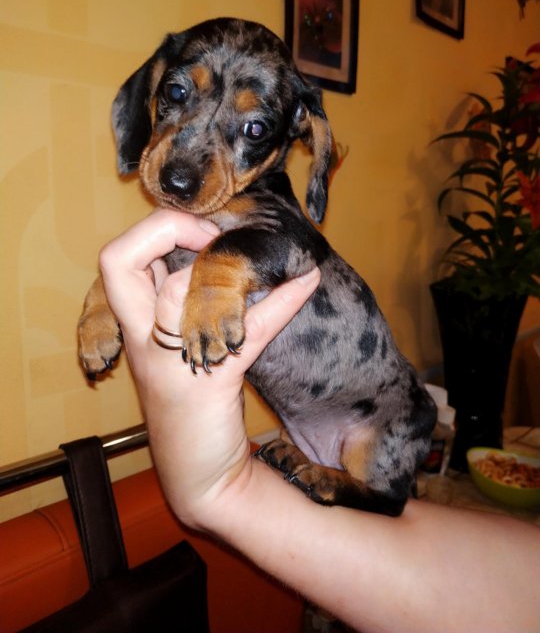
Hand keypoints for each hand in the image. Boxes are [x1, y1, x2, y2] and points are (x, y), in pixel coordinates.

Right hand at [99, 208, 319, 527]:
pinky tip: (308, 281)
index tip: (199, 234)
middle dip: (163, 229)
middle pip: (118, 263)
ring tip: (254, 254)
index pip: (117, 260)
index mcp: (134, 328)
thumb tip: (227, 255)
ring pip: (179, 293)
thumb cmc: (191, 409)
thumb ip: (185, 308)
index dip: (155, 232)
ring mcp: (171, 363)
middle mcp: (143, 340)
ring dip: (220, 263)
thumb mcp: (178, 351)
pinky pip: (248, 331)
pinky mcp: (210, 384)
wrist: (200, 478)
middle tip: (206, 236)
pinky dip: (282, 301)